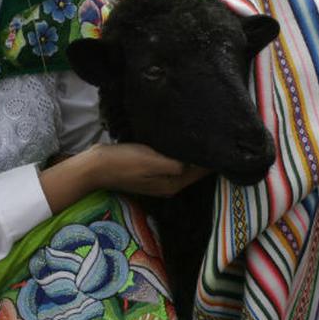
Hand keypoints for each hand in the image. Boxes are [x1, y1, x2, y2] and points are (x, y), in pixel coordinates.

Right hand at [84, 143, 210, 196]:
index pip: (201, 172)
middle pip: (193, 170)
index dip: (212, 159)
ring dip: (191, 154)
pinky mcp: (147, 170)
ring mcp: (157, 178)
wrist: (95, 166)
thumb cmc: (125, 162)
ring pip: (182, 166)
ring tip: (202, 135)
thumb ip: (178, 164)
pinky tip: (179, 140)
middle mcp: (168, 185)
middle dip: (204, 157)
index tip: (224, 143)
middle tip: (216, 134)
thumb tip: (200, 162)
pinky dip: (177, 153)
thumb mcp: (154, 162)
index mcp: (173, 184)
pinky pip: (170, 161)